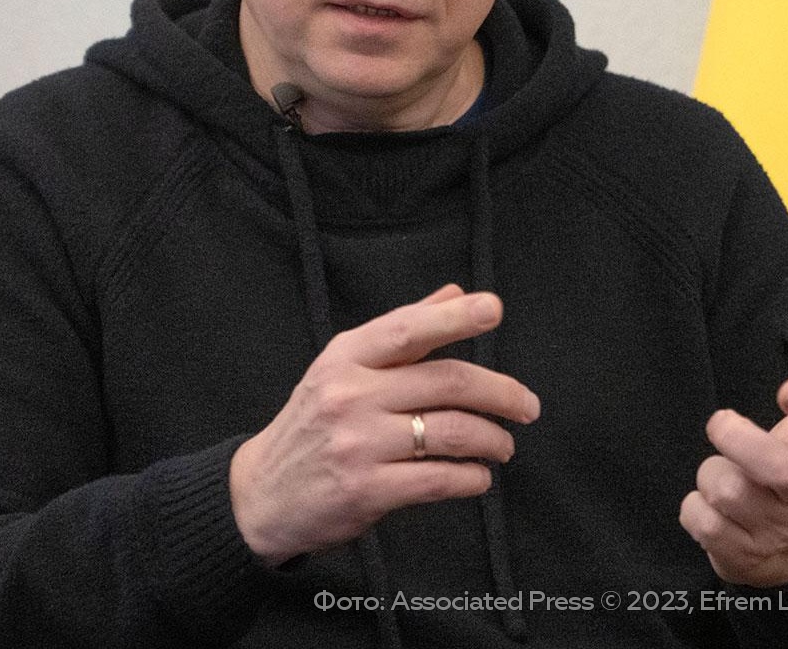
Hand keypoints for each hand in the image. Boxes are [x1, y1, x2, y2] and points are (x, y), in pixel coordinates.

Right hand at [229, 284, 540, 564]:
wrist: (259, 496)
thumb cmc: (312, 425)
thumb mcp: (343, 368)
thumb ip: (402, 331)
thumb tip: (455, 293)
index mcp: (345, 356)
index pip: (409, 328)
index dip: (456, 317)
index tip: (493, 309)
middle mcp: (350, 394)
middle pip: (447, 382)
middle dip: (501, 393)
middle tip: (528, 406)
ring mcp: (358, 443)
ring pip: (452, 431)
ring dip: (492, 439)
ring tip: (503, 446)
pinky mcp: (365, 490)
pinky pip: (439, 478)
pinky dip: (471, 478)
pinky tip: (478, 477)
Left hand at [679, 304, 787, 586]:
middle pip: (777, 468)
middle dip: (740, 441)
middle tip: (721, 423)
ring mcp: (775, 529)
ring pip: (725, 488)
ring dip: (711, 475)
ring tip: (730, 479)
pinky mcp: (742, 556)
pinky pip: (698, 519)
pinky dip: (694, 510)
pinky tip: (717, 513)